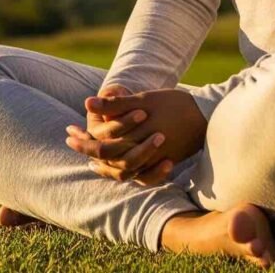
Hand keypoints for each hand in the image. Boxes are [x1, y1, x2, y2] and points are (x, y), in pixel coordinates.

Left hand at [65, 86, 207, 184]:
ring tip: (89, 158)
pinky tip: (114, 165)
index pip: (101, 146)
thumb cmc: (174, 104)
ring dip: (103, 163)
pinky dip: (124, 170)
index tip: (68, 135)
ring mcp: (152, 162)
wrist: (206, 117)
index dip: (83, 141)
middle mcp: (142, 154)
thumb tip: (87, 102)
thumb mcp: (144, 100)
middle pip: (108, 159)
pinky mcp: (162, 164)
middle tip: (70, 139)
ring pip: (122, 170)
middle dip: (88, 150)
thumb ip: (115, 105)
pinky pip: (138, 175)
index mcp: (135, 138)